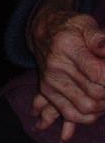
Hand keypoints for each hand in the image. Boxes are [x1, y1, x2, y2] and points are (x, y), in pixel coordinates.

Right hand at [27, 0, 104, 140]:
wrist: (43, 33)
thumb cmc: (71, 28)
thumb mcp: (86, 24)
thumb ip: (99, 38)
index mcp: (68, 48)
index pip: (99, 73)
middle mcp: (57, 68)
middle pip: (95, 93)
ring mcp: (51, 83)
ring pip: (84, 107)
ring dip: (103, 108)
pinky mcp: (49, 93)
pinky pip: (68, 114)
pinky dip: (86, 118)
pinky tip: (96, 113)